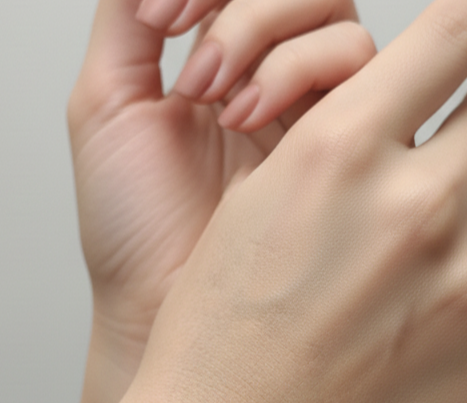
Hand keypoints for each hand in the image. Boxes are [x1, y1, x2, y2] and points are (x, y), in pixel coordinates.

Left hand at [67, 0, 375, 372]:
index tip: (160, 19)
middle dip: (244, 8)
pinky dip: (301, 68)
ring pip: (333, 16)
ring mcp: (310, 113)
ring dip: (268, 35)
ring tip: (216, 100)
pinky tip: (249, 117)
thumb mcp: (106, 103)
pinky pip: (359, 68)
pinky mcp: (349, 146)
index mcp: (214, 65)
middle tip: (193, 67)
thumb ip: (127, 16)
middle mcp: (267, 81)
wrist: (155, 308)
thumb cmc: (130, 230)